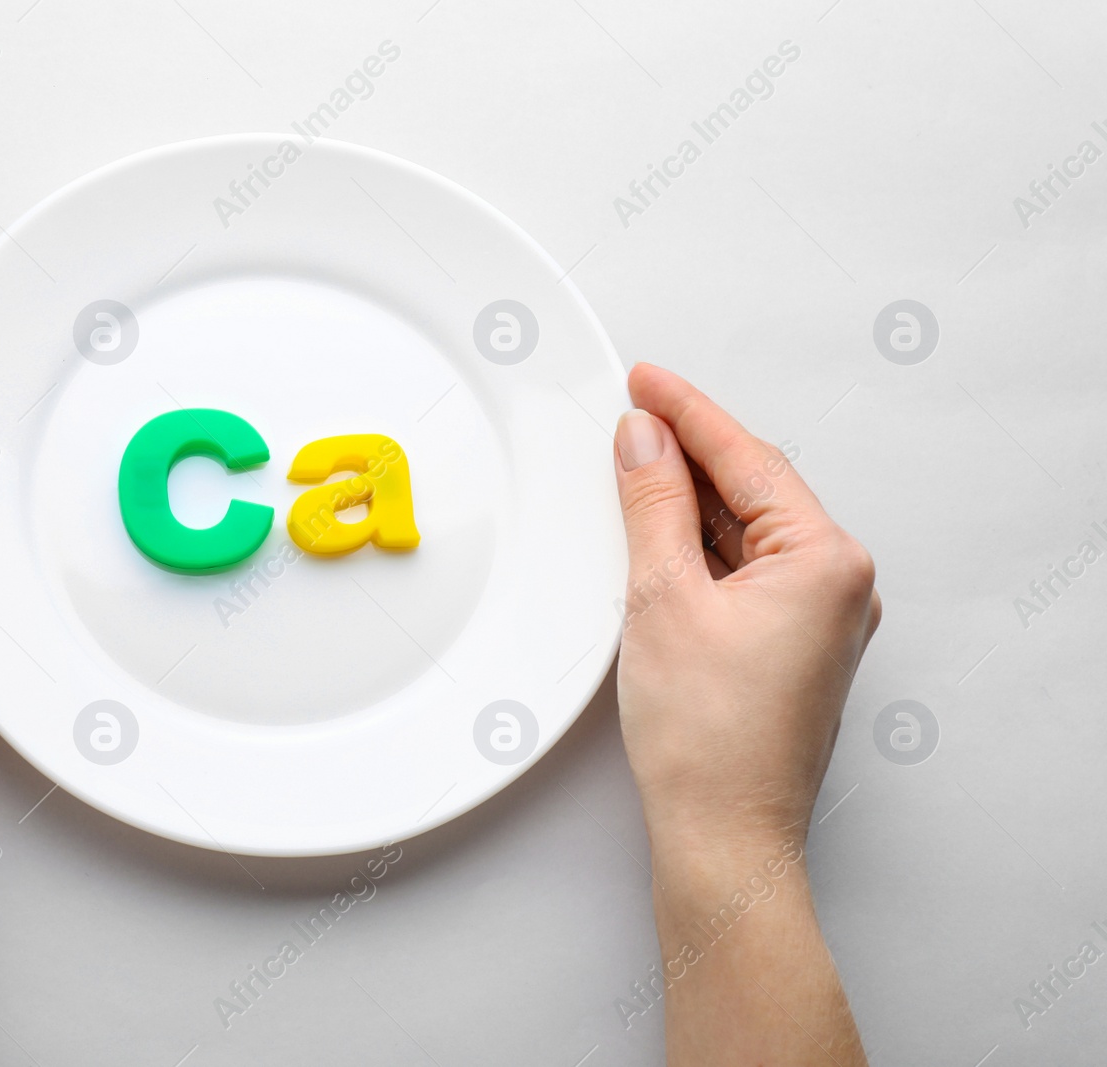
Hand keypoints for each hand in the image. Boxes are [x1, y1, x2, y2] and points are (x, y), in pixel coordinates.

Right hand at [611, 363, 877, 1064]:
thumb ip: (653, 506)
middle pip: (752, 490)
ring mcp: (820, 619)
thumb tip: (644, 441)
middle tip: (629, 414)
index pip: (747, 460)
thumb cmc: (707, 739)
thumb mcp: (663, 596)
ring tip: (630, 468)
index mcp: (827, 561)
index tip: (645, 379)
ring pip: (745, 531)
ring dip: (688, 502)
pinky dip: (698, 547)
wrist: (722, 835)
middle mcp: (839, 585)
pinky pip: (745, 570)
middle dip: (686, 453)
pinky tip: (655, 534)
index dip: (687, 412)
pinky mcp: (792, 646)